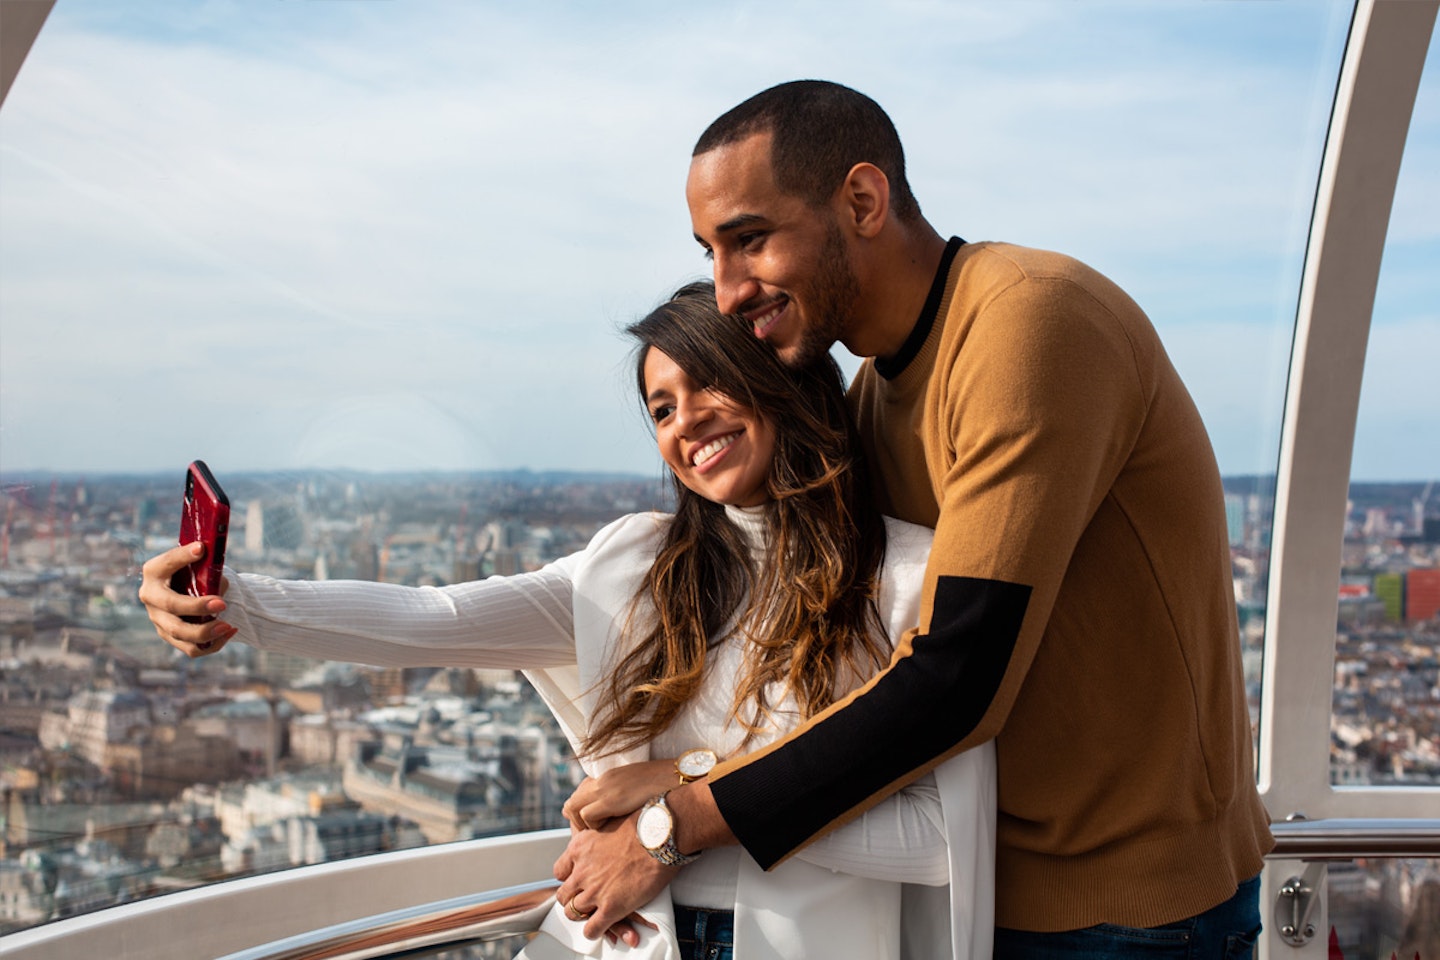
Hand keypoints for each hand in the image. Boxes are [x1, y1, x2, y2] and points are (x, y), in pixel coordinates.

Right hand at [139, 542, 234, 657]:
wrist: (186, 588)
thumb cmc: (193, 572)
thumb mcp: (197, 565)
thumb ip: (206, 569)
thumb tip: (220, 585)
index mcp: (154, 572)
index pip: (166, 563)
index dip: (182, 557)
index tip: (201, 548)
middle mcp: (151, 596)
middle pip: (171, 605)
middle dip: (196, 606)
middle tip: (222, 604)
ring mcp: (158, 619)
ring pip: (179, 632)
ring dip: (205, 632)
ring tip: (228, 626)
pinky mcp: (169, 636)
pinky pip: (190, 648)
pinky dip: (212, 644)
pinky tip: (229, 633)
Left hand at [553, 810, 676, 940]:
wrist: (660, 837)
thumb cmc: (642, 826)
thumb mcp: (609, 822)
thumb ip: (598, 835)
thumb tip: (602, 832)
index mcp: (579, 848)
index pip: (559, 871)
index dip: (570, 878)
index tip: (579, 879)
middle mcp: (582, 871)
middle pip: (564, 895)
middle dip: (573, 898)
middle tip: (585, 898)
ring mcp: (594, 891)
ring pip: (572, 913)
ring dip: (582, 915)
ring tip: (593, 913)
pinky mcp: (610, 907)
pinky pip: (591, 929)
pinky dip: (593, 931)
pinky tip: (601, 927)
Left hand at [562, 759, 677, 829]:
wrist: (681, 778)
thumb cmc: (669, 789)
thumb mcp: (640, 791)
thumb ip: (625, 798)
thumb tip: (621, 814)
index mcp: (610, 777)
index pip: (580, 794)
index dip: (582, 815)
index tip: (592, 828)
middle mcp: (603, 780)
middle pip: (571, 803)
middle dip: (576, 824)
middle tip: (591, 836)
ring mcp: (605, 788)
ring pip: (572, 809)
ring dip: (582, 826)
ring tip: (599, 835)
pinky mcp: (611, 799)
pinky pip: (587, 816)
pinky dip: (593, 827)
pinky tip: (610, 830)